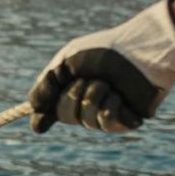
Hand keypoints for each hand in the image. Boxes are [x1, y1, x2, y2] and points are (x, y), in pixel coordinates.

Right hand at [28, 0, 174, 132]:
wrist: (141, 51)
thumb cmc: (104, 51)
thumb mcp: (65, 62)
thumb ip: (46, 85)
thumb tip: (32, 111)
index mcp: (72, 84)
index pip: (52, 108)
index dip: (44, 116)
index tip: (39, 124)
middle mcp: (87, 99)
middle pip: (64, 115)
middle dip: (71, 97)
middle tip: (84, 80)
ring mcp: (106, 111)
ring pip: (85, 120)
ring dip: (92, 97)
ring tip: (107, 82)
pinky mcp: (125, 119)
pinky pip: (105, 123)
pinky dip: (109, 106)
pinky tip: (120, 95)